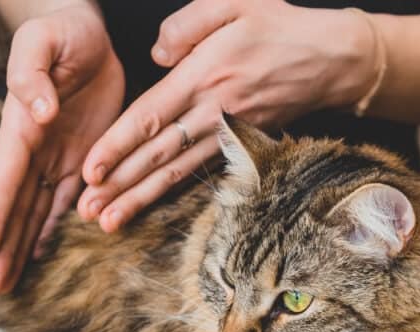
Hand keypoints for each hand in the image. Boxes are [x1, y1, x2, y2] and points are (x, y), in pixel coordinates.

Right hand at [0, 3, 124, 294]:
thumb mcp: (44, 41)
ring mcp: (54, 159)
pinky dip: (51, 229)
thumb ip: (32, 72)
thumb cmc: (63, 32)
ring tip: (4, 284)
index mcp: (22, 126)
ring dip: (20, 249)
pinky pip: (63, 202)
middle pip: (14, 206)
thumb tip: (35, 111)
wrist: (86, 36)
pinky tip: (39, 255)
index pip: (4, 178)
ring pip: (34, 213)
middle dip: (2, 247)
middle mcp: (34, 151)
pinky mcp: (79, 161)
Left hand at [78, 0, 379, 231]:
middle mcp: (213, 112)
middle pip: (157, 155)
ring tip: (108, 222)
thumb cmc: (279, 27)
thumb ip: (186, 24)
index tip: (90, 169)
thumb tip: (155, 56)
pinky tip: (149, 206)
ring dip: (140, 199)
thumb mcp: (233, 2)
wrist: (332, 60)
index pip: (150, 117)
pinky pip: (198, 172)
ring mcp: (228, 133)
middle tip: (86, 210)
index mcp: (203, 76)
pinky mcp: (241, 144)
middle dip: (119, 184)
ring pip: (176, 172)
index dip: (117, 145)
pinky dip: (171, 192)